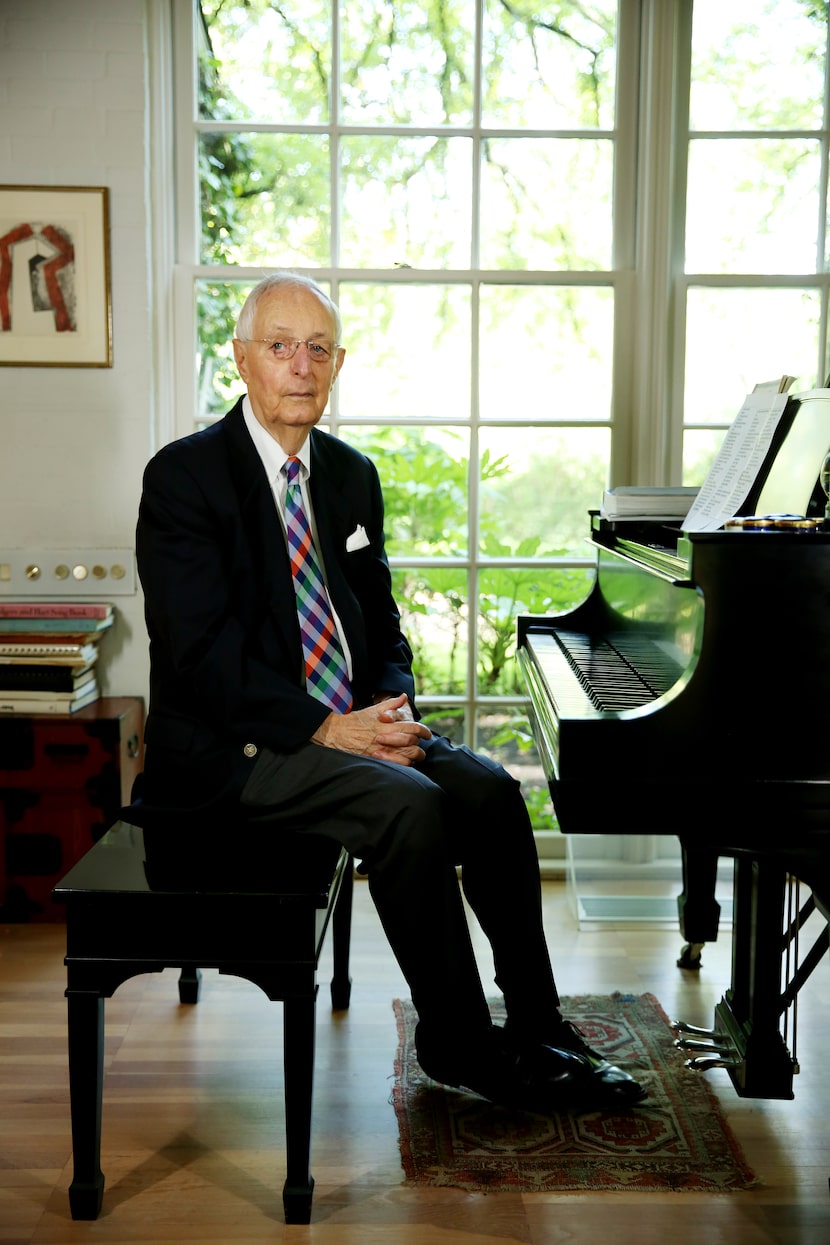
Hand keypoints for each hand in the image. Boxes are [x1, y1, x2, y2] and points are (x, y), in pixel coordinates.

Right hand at [311, 693, 429, 765]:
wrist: (335, 733)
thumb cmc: (355, 721)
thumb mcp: (373, 710)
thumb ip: (390, 703)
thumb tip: (403, 696)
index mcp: (388, 724)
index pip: (413, 727)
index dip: (424, 731)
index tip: (428, 734)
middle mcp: (386, 736)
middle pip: (412, 742)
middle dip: (420, 746)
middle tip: (421, 748)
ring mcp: (382, 749)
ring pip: (407, 756)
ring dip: (414, 757)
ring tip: (414, 757)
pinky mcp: (376, 759)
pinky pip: (396, 765)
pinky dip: (404, 765)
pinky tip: (403, 764)